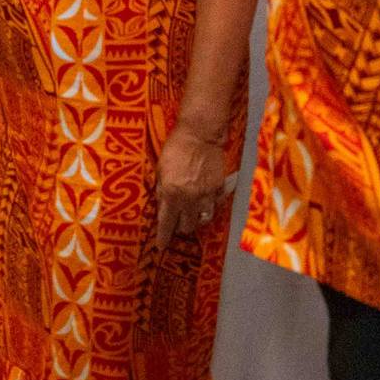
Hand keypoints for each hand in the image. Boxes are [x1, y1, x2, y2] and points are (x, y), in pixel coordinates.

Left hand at [154, 121, 235, 248]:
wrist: (200, 134)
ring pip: (203, 219)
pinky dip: (210, 205)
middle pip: (187, 226)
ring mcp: (206, 195)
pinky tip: (206, 200)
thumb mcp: (161, 169)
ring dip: (196, 219)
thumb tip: (163, 205)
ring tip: (193, 214)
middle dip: (181, 226)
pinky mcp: (218, 189)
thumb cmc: (175, 148)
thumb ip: (162, 189)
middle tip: (179, 221)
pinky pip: (214, 205)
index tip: (161, 246)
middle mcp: (189, 199)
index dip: (163, 237)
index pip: (166, 223)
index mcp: (171, 194)